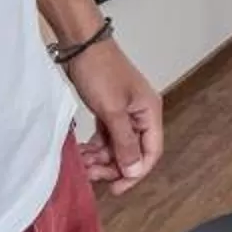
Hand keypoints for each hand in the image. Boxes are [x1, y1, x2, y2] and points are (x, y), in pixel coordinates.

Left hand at [66, 37, 163, 191]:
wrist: (81, 44)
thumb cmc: (100, 72)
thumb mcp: (112, 110)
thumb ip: (124, 142)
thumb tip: (134, 170)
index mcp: (149, 113)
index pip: (151, 152)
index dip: (135, 173)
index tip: (116, 188)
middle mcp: (140, 115)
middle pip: (133, 151)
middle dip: (113, 166)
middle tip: (92, 175)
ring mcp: (124, 112)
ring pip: (117, 146)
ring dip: (102, 157)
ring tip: (83, 162)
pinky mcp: (109, 110)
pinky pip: (107, 136)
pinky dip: (96, 146)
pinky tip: (83, 152)